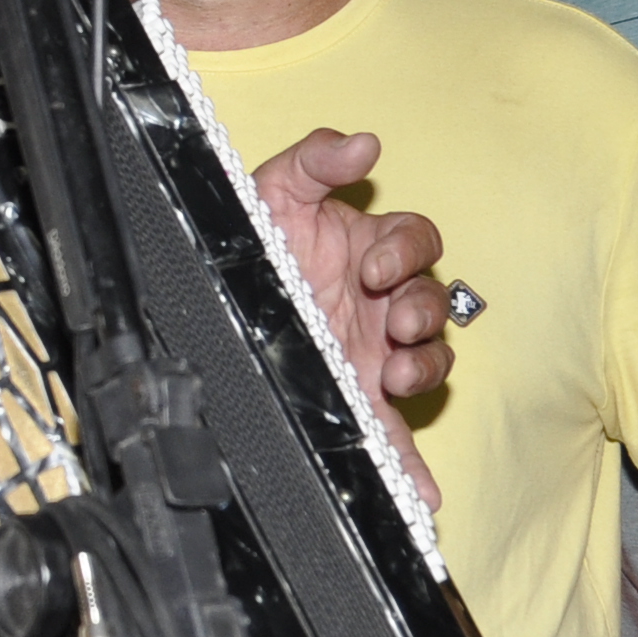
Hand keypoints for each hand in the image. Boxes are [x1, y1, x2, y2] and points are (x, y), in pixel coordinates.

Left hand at [250, 125, 449, 507]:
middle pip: (432, 301)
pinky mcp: (359, 402)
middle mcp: (379, 303)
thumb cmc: (251, 246)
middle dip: (421, 311)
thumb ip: (314, 162)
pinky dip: (411, 464)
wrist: (205, 305)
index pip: (417, 241)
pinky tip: (423, 493)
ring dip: (425, 367)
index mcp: (367, 249)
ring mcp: (373, 355)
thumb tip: (366, 143)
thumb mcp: (272, 191)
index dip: (406, 251)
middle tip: (392, 324)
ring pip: (428, 360)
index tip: (375, 267)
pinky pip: (396, 434)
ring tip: (398, 375)